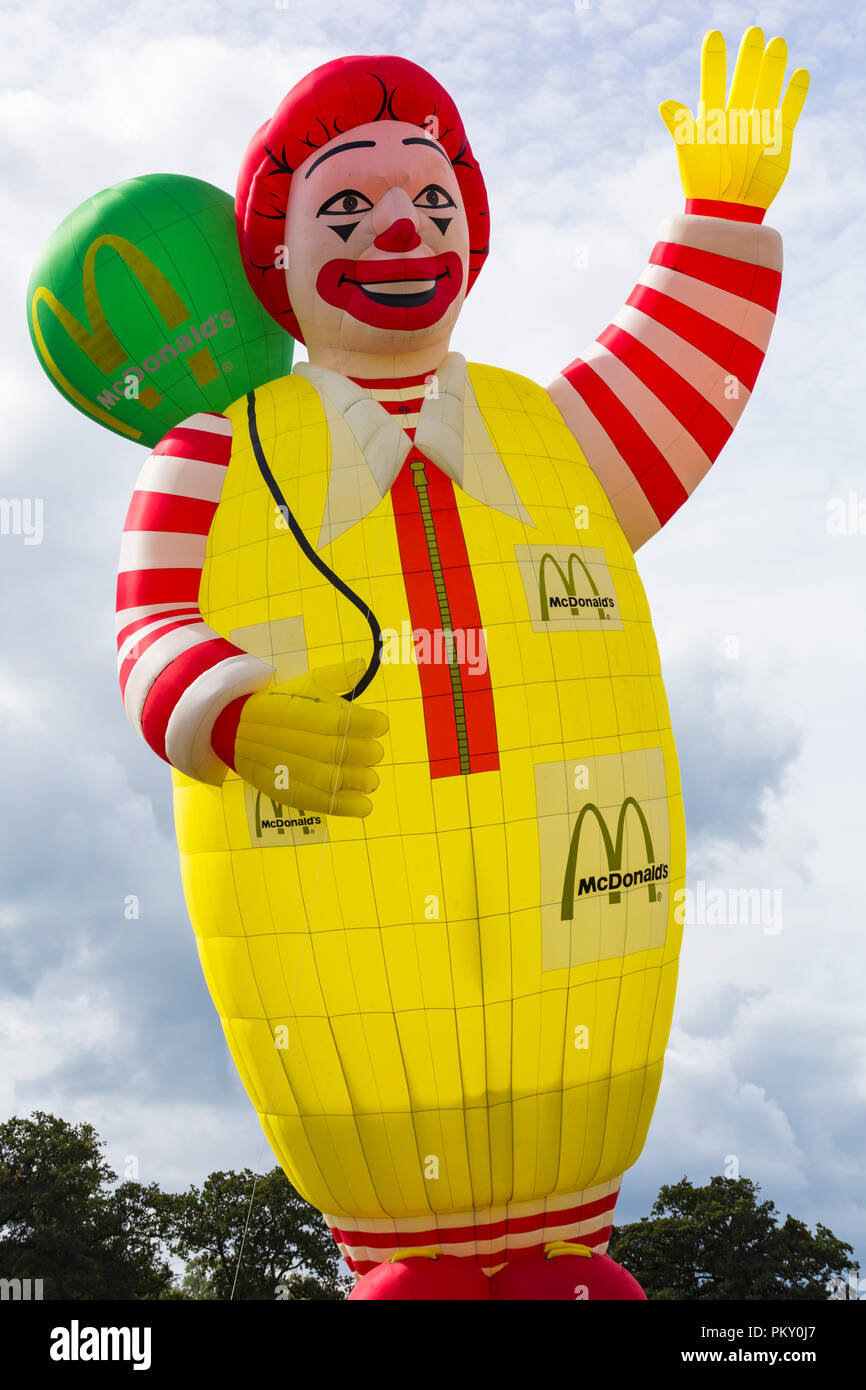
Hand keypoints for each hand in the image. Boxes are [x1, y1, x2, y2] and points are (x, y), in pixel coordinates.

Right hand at [233, 658, 387, 817]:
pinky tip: (365, 805)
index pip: (348, 721)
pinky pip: (323, 804)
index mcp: (310, 713)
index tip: (379, 724)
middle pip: (346, 752)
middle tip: (372, 752)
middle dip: (367, 753)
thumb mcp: (306, 684)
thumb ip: (337, 676)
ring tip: (368, 778)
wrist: (236, 729)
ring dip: (361, 780)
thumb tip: (362, 665)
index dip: (372, 724)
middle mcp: (303, 742)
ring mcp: (296, 769)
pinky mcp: (291, 791)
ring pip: (337, 779)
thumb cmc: (281, 704)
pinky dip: (348, 807)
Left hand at [659, 27, 808, 211]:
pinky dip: (795, 94)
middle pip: (744, 79)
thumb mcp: (690, 154)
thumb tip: (664, 103)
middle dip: (748, 57)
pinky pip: (789, 110)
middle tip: (753, 32)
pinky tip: (799, 74)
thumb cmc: (704, 183)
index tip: (714, 36)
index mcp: (712, 117)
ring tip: (777, 42)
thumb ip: (680, 127)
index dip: (713, 60)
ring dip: (772, 67)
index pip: (713, 81)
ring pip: (768, 88)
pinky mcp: (778, 137)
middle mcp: (736, 116)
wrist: (727, 210)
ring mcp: (758, 124)